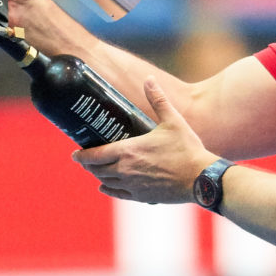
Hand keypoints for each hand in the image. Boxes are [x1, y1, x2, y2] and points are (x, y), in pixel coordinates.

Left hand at [71, 78, 218, 203]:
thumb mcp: (172, 120)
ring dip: (98, 175)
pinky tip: (105, 187)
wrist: (200, 178)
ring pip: (106, 182)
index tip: (74, 154)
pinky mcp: (142, 197)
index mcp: (129, 151)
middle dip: (88, 164)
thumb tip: (150, 78)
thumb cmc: (187, 149)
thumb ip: (158, 100)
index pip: (96, 155)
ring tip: (95, 170)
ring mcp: (133, 185)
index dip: (81, 155)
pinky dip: (108, 189)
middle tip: (84, 159)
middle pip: (97, 169)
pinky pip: (118, 194)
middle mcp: (126, 170)